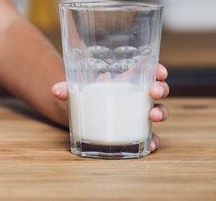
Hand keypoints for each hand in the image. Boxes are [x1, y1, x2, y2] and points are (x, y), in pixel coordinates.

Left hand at [51, 63, 169, 151]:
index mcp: (127, 80)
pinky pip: (150, 136)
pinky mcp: (135, 131)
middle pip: (158, 90)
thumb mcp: (77, 90)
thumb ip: (66, 89)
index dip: (158, 70)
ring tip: (152, 115)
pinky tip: (151, 144)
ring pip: (158, 111)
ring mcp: (138, 114)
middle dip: (161, 88)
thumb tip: (55, 90)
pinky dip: (153, 140)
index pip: (148, 71)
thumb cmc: (84, 95)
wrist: (80, 113)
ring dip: (160, 112)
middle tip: (153, 91)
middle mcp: (137, 96)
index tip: (159, 71)